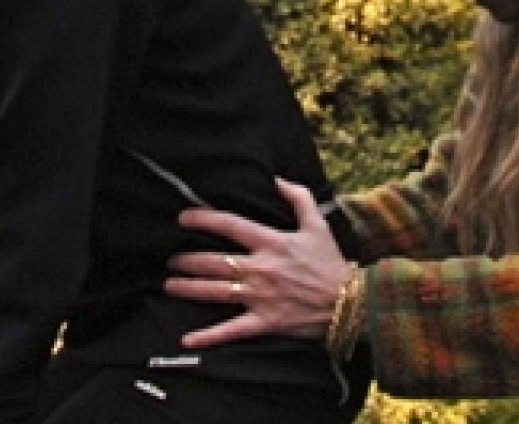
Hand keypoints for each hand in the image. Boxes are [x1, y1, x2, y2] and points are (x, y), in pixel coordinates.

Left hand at [165, 177, 353, 347]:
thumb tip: (276, 179)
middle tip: (171, 260)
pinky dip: (208, 337)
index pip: (230, 225)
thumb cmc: (331, 262)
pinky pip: (231, 330)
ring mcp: (260, 297)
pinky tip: (188, 339)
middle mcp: (261, 269)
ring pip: (214, 291)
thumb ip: (298, 197)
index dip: (203, 219)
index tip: (182, 218)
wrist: (349, 302)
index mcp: (272, 242)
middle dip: (186, 260)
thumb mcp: (318, 223)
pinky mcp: (264, 322)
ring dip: (187, 288)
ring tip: (169, 284)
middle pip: (213, 261)